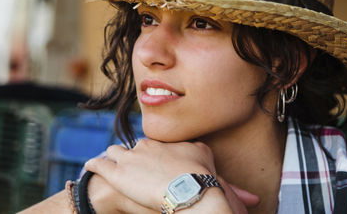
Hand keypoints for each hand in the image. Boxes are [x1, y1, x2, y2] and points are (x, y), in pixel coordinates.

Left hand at [85, 139, 258, 212]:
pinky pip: (98, 162)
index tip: (150, 164)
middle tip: (130, 169)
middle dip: (132, 157)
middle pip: (135, 146)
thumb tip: (255, 201)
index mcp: (168, 145)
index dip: (151, 156)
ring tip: (110, 165)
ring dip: (113, 158)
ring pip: (115, 150)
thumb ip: (231, 188)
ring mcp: (130, 156)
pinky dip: (93, 165)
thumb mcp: (217, 179)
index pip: (155, 145)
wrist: (187, 191)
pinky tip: (91, 166)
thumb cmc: (203, 184)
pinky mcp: (115, 170)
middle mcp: (148, 145)